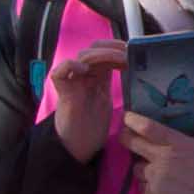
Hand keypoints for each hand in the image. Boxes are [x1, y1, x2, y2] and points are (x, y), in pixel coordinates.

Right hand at [45, 37, 122, 160]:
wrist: (79, 145)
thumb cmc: (94, 125)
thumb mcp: (109, 99)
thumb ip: (114, 83)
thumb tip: (134, 71)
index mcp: (95, 75)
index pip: (102, 51)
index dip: (116, 48)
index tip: (132, 51)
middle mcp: (83, 75)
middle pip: (93, 49)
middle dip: (111, 48)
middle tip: (127, 54)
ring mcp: (73, 81)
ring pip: (82, 56)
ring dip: (102, 55)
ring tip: (118, 60)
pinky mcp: (63, 92)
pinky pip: (60, 72)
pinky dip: (71, 66)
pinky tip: (85, 70)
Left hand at [120, 104, 193, 193]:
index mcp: (175, 143)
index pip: (146, 127)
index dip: (131, 120)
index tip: (127, 116)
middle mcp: (161, 159)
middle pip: (131, 143)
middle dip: (127, 138)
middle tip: (131, 137)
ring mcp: (154, 178)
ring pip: (136, 167)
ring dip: (143, 166)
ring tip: (157, 168)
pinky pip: (141, 186)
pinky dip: (148, 185)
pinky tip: (161, 185)